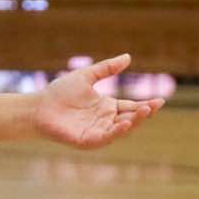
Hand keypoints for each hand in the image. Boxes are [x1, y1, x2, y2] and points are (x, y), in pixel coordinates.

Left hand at [34, 54, 163, 150]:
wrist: (38, 106)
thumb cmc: (60, 92)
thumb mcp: (86, 76)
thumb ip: (106, 69)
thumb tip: (128, 57)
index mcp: (107, 107)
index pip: (131, 107)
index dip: (145, 106)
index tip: (160, 100)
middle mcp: (105, 121)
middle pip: (130, 119)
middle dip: (143, 114)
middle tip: (154, 105)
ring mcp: (97, 132)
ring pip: (120, 129)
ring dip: (133, 122)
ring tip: (143, 111)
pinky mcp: (87, 141)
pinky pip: (105, 138)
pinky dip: (116, 132)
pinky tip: (124, 124)